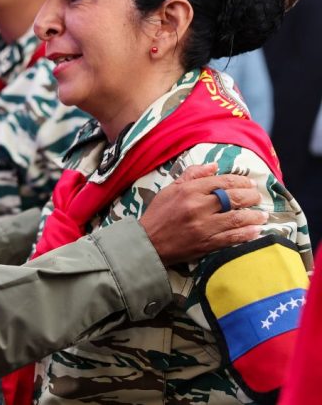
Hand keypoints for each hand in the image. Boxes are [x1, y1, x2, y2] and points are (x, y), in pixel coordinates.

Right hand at [140, 163, 265, 265]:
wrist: (148, 242)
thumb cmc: (158, 214)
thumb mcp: (170, 189)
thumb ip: (192, 175)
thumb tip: (214, 166)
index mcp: (189, 190)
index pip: (222, 181)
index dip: (240, 180)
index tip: (249, 182)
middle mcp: (198, 206)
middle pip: (233, 198)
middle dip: (250, 196)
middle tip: (257, 197)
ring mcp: (203, 226)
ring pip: (236, 218)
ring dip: (254, 216)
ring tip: (263, 215)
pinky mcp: (206, 244)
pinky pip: (231, 238)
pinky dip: (246, 234)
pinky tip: (256, 231)